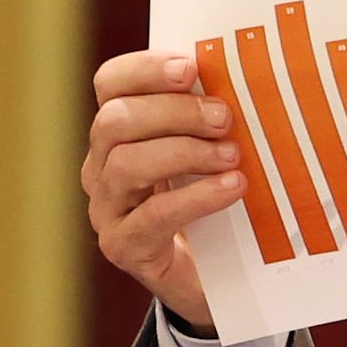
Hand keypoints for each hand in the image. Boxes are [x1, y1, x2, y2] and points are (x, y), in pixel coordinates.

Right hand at [82, 47, 239, 322]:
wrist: (214, 279)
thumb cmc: (215, 206)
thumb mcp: (212, 153)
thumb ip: (212, 119)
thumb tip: (246, 76)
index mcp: (117, 132)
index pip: (111, 84)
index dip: (145, 69)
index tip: (191, 67)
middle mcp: (101, 166)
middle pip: (115, 120)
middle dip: (174, 112)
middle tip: (224, 118)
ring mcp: (106, 209)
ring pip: (126, 163)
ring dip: (185, 152)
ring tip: (231, 156)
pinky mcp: (123, 247)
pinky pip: (151, 216)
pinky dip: (196, 197)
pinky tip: (232, 188)